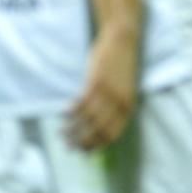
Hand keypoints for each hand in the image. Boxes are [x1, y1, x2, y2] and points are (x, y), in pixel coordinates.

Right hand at [66, 28, 138, 150]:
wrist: (123, 40)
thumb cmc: (122, 66)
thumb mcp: (124, 90)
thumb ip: (114, 107)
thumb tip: (99, 124)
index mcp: (129, 107)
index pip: (112, 135)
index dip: (97, 146)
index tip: (85, 152)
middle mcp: (120, 103)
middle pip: (98, 131)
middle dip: (82, 142)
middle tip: (69, 146)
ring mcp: (108, 93)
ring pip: (87, 119)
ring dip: (73, 129)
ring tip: (63, 133)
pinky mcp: (96, 82)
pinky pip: (81, 103)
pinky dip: (72, 111)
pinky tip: (65, 113)